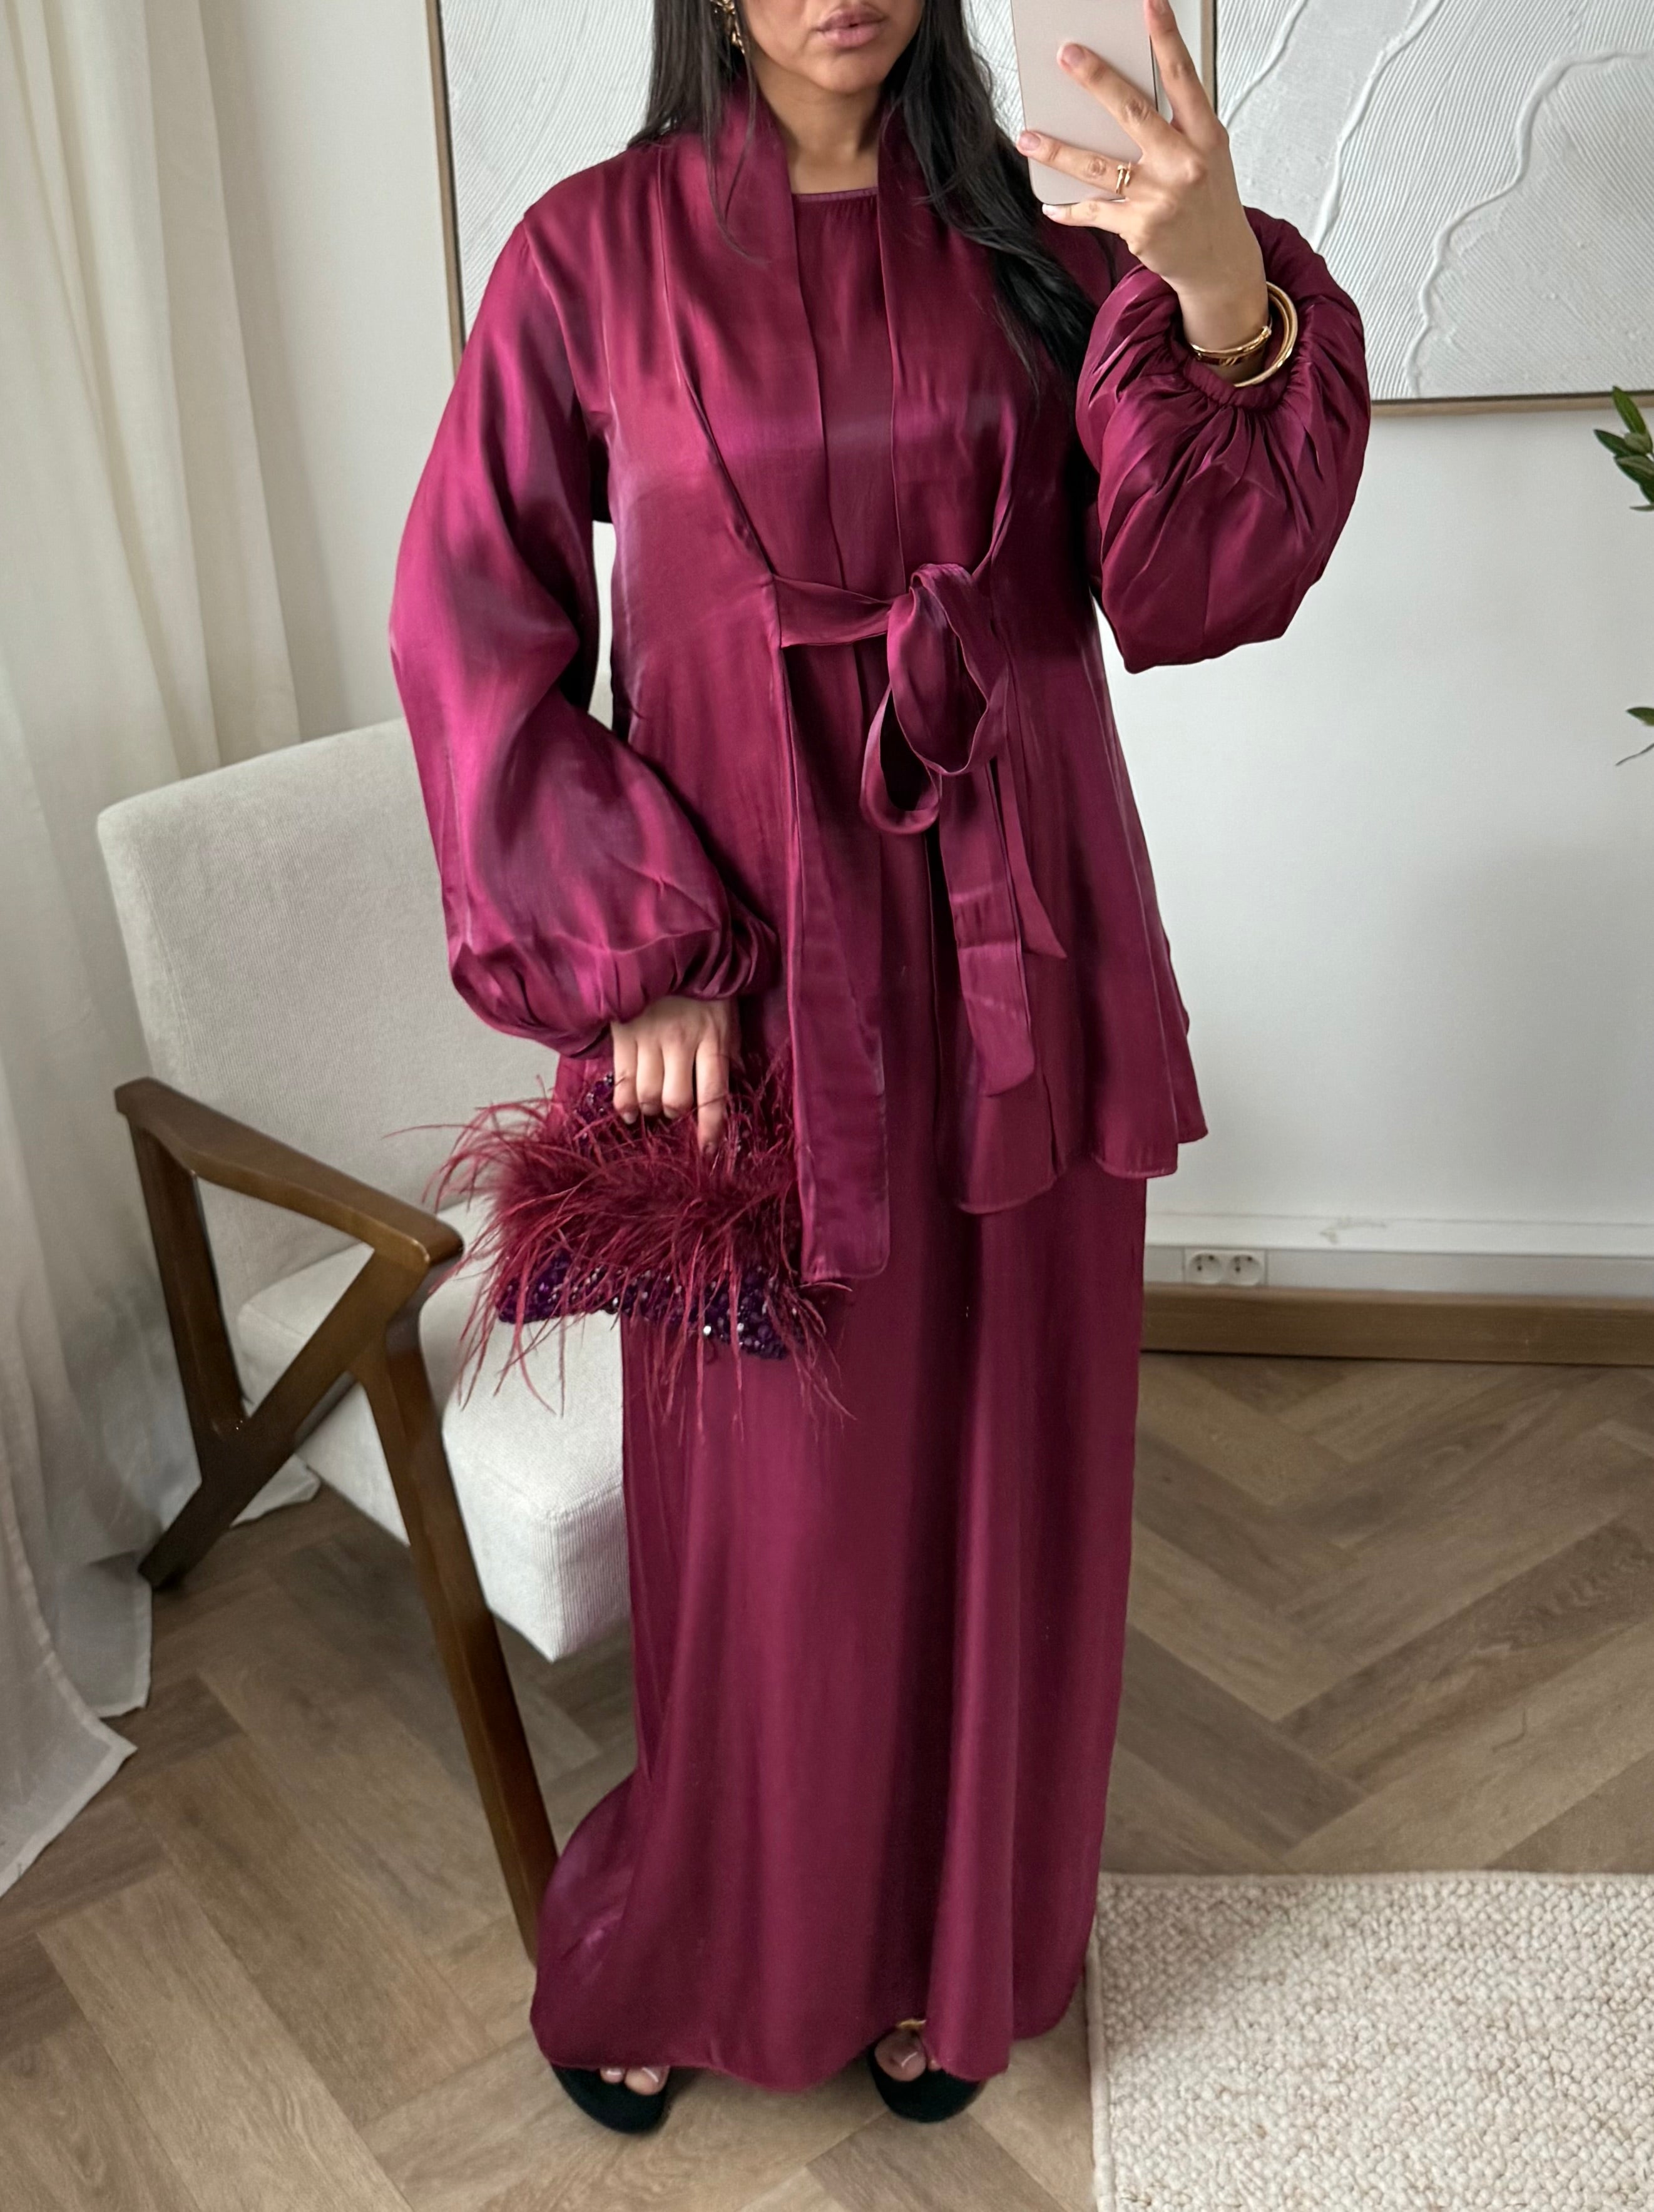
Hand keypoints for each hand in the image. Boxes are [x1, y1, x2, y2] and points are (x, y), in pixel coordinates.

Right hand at [610, 994, 735, 1150]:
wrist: (663, 940)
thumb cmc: (701, 979)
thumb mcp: (727, 1009)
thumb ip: (729, 1045)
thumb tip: (738, 1077)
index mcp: (713, 1037)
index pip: (714, 1093)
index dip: (710, 1128)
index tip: (707, 1152)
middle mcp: (682, 1042)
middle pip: (676, 1101)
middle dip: (675, 1115)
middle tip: (675, 1111)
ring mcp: (650, 1038)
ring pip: (648, 1095)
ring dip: (651, 1109)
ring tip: (653, 1107)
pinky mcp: (623, 1033)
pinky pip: (622, 1080)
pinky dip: (625, 1103)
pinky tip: (630, 1111)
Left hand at [1016, 0, 1267, 369]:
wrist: (1220, 264)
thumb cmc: (1210, 202)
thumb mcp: (1209, 155)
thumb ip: (1178, 124)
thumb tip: (1126, 96)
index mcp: (1206, 137)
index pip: (1184, 78)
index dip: (1166, 39)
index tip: (1149, 5)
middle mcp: (1184, 164)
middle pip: (1133, 112)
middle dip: (1097, 80)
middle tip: (1067, 55)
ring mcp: (1159, 198)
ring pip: (1098, 166)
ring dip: (1058, 150)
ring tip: (1028, 136)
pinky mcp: (1138, 229)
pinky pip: (1093, 212)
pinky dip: (1069, 209)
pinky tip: (1051, 204)